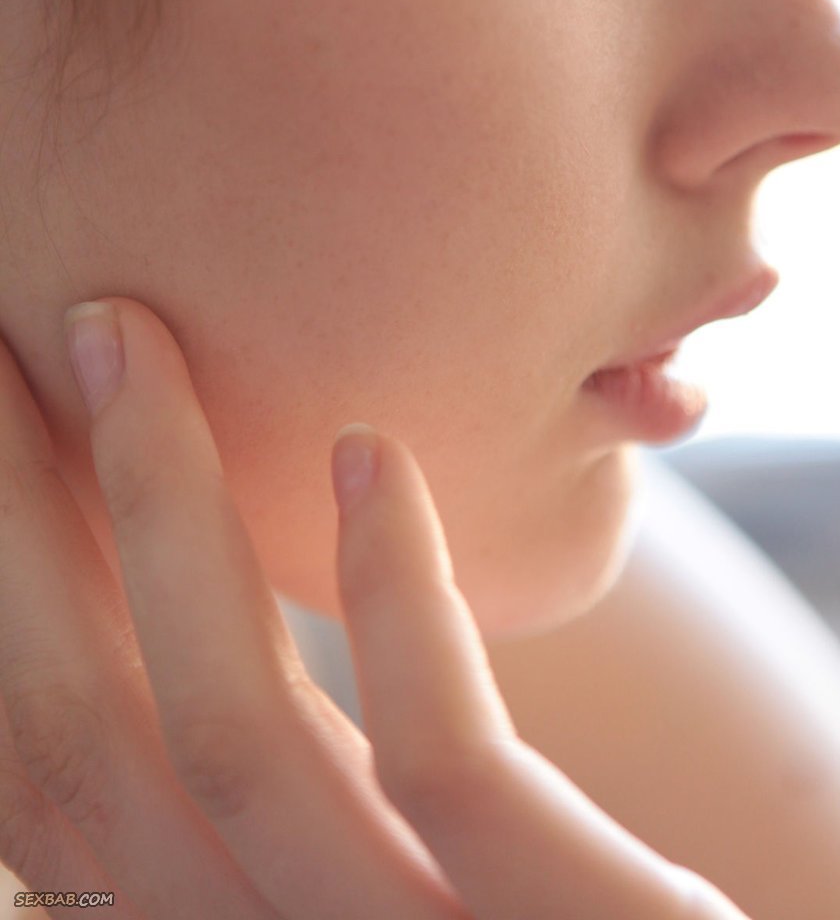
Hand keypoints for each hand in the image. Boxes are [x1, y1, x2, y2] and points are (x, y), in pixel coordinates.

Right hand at [0, 298, 749, 918]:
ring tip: (128, 339)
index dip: (15, 580)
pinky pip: (443, 765)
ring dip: (166, 511)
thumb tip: (202, 592)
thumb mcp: (395, 865)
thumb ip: (313, 782)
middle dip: (37, 520)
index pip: (64, 760)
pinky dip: (394, 597)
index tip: (10, 411)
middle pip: (97, 736)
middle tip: (47, 326)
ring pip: (235, 735)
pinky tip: (374, 450)